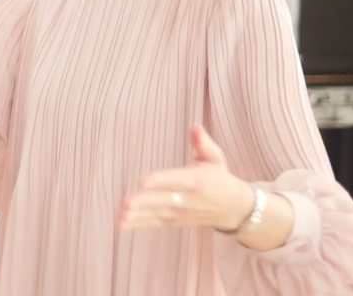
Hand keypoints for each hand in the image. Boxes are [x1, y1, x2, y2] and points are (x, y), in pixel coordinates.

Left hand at [121, 125, 254, 232]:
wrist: (232, 207)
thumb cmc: (218, 177)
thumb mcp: (215, 158)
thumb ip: (203, 143)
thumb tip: (195, 127)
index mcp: (196, 180)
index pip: (176, 180)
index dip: (160, 181)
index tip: (143, 181)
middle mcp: (188, 199)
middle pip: (164, 201)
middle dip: (144, 203)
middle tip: (125, 204)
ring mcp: (181, 213)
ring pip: (157, 215)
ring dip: (138, 217)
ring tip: (120, 218)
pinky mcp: (175, 221)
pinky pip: (156, 223)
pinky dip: (139, 225)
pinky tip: (122, 225)